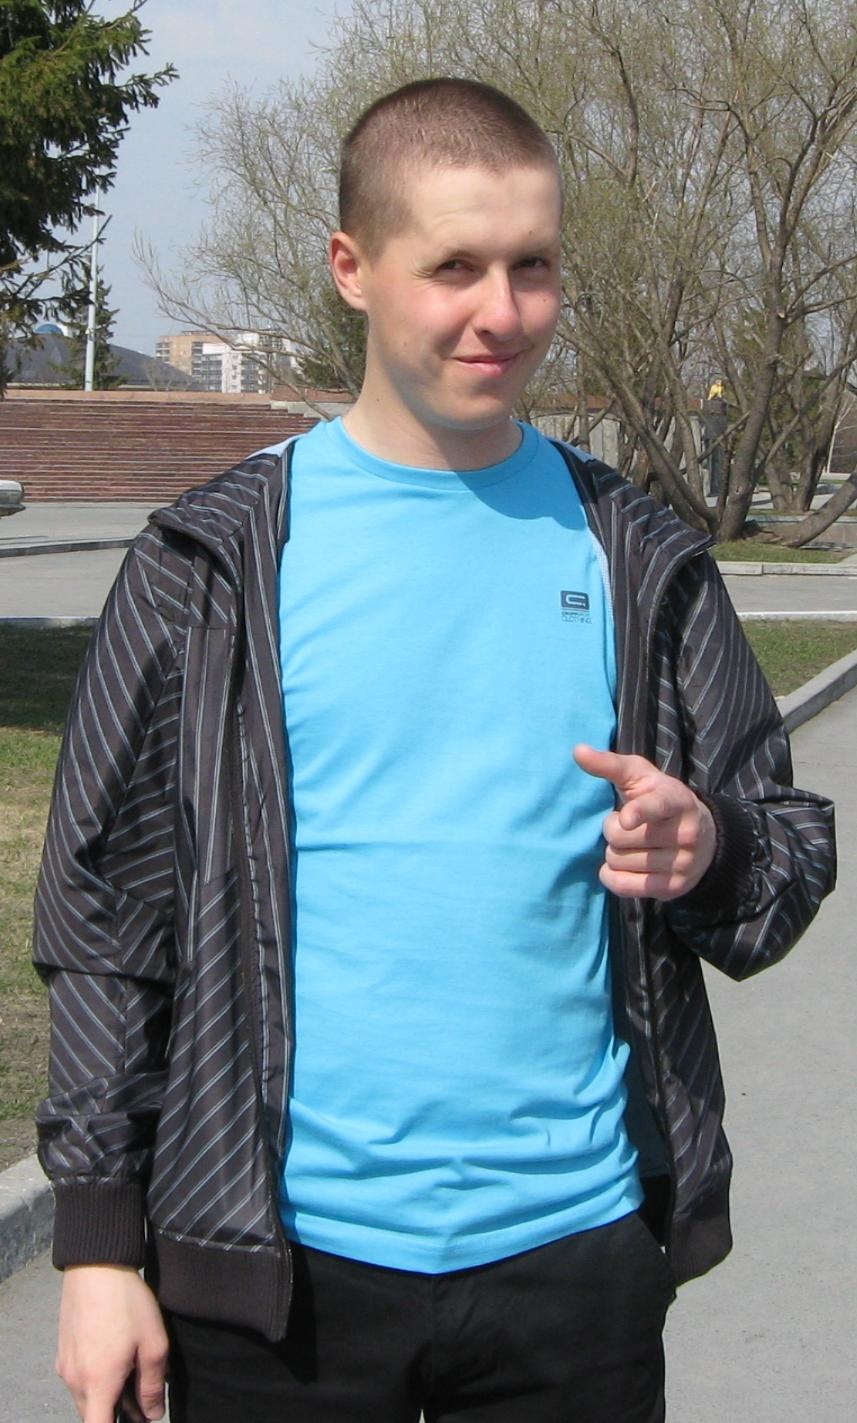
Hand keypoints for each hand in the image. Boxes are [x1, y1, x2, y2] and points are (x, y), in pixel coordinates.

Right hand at [56, 1265, 167, 1422]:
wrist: (96, 1265)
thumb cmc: (127, 1303)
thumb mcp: (153, 1343)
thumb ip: (153, 1384)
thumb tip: (153, 1414)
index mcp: (98, 1383)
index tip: (134, 1419)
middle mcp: (75, 1380)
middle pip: (92, 1414)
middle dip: (116, 1413)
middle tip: (142, 1397)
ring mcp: (66, 1365)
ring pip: (85, 1396)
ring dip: (106, 1395)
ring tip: (132, 1372)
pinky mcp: (63, 1350)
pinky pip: (79, 1377)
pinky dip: (96, 1379)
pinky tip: (115, 1357)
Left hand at [574, 745, 715, 900]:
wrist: (704, 837)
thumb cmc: (659, 798)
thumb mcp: (640, 777)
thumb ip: (610, 764)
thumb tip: (577, 750)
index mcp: (677, 799)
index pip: (656, 806)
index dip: (639, 812)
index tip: (626, 819)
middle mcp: (685, 833)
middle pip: (620, 837)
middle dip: (613, 830)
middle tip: (628, 826)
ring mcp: (683, 863)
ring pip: (619, 862)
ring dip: (615, 853)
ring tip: (633, 845)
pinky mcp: (674, 888)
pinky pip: (623, 886)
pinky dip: (613, 877)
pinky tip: (623, 866)